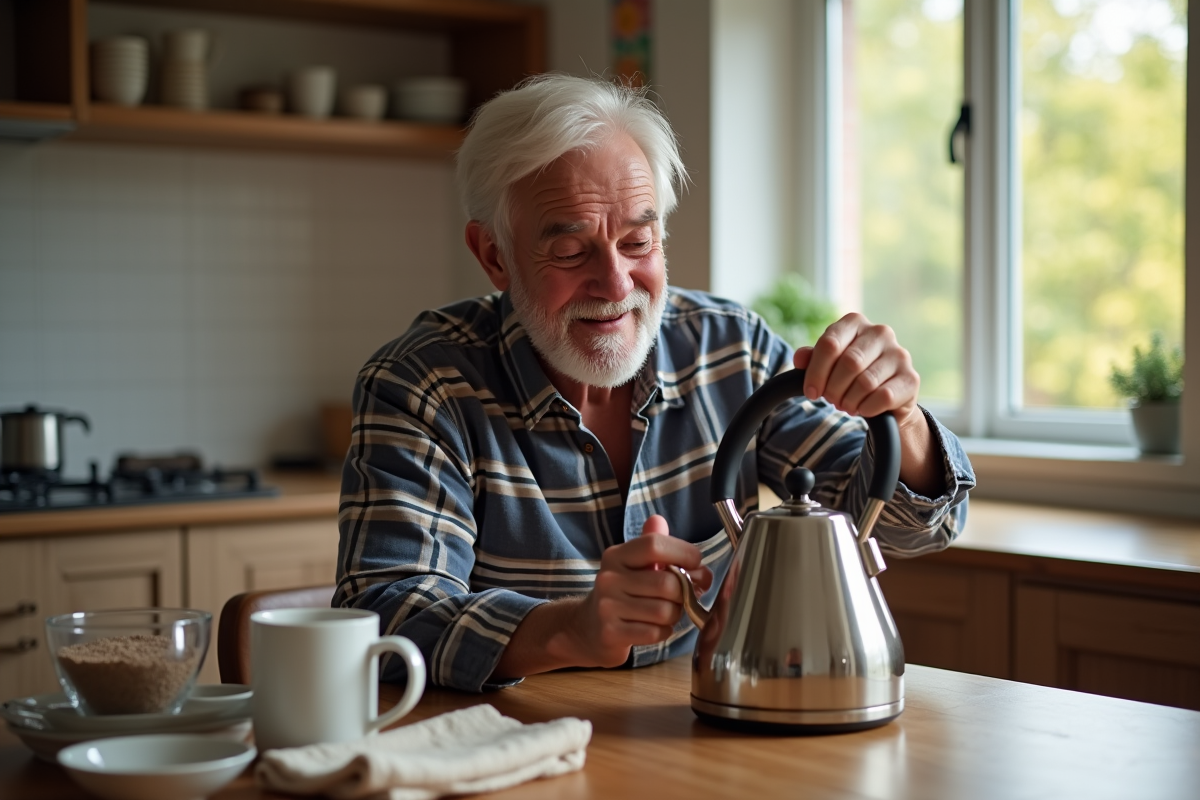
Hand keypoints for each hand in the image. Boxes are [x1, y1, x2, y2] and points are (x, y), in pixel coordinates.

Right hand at [567, 515, 711, 667]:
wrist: (587, 627)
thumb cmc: (621, 593)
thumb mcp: (633, 564)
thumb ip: (654, 545)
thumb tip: (669, 529)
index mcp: (617, 555)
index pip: (655, 545)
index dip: (684, 553)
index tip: (696, 564)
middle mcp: (609, 578)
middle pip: (667, 583)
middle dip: (685, 592)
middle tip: (685, 596)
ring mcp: (608, 606)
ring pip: (665, 611)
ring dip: (675, 614)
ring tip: (667, 612)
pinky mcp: (611, 633)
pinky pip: (655, 632)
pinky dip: (663, 632)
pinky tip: (654, 627)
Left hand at [793, 312, 922, 429]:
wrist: (885, 398)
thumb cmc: (850, 375)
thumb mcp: (827, 364)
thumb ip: (811, 358)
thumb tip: (799, 358)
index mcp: (855, 322)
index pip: (829, 344)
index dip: (816, 372)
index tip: (811, 392)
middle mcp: (880, 332)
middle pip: (848, 363)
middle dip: (834, 388)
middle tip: (832, 400)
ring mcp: (899, 354)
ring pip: (865, 382)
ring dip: (850, 400)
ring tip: (847, 405)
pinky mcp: (911, 378)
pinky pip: (883, 397)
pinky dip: (867, 408)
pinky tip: (864, 409)